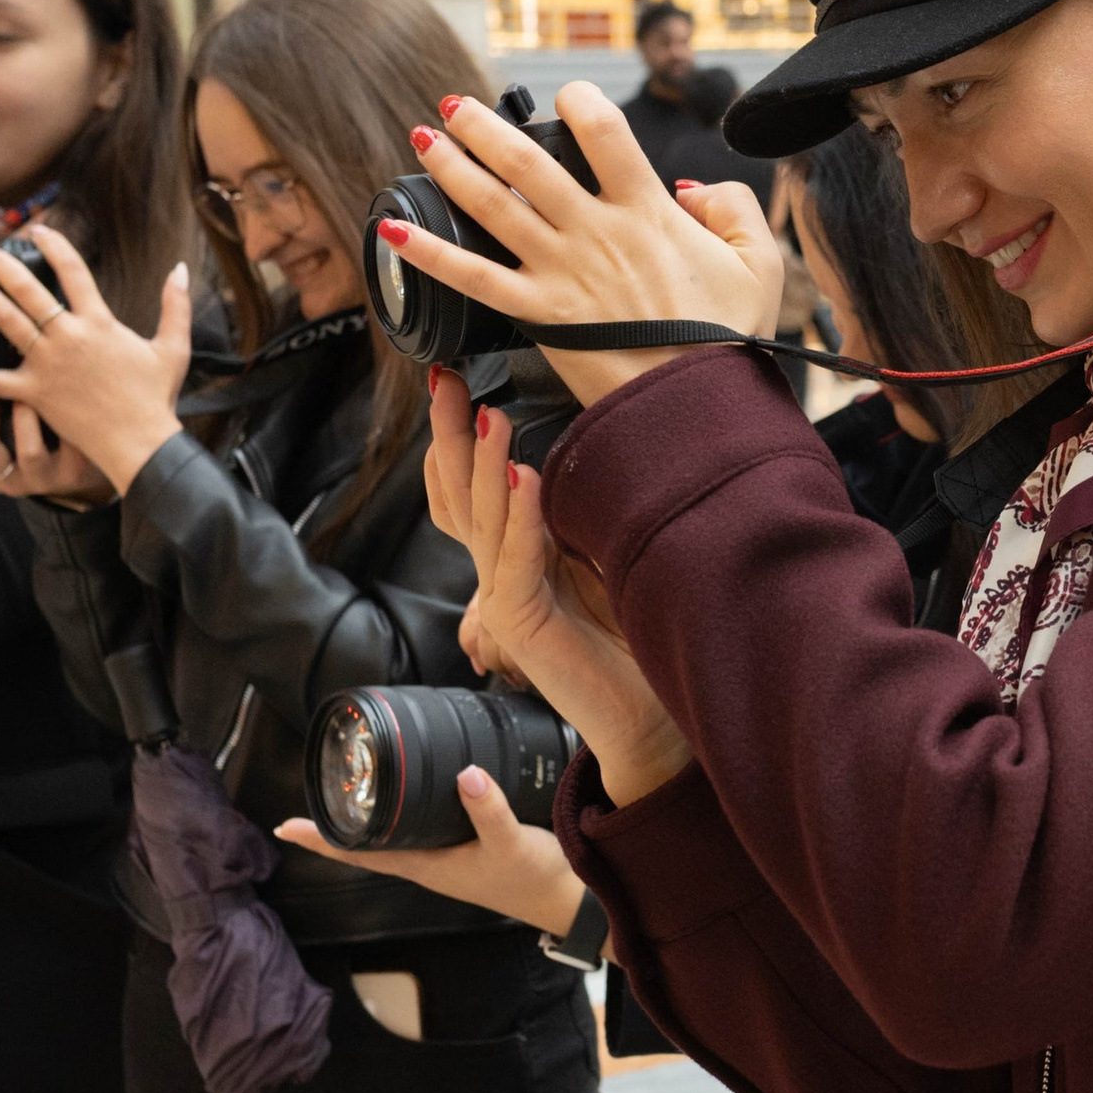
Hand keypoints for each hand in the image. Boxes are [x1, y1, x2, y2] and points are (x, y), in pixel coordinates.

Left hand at [0, 229, 192, 492]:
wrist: (140, 442)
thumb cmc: (157, 397)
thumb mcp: (174, 347)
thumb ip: (175, 305)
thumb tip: (182, 268)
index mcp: (100, 322)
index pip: (72, 270)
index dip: (53, 245)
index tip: (37, 231)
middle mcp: (69, 337)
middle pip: (29, 291)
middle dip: (5, 266)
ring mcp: (48, 364)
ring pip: (8, 322)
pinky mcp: (34, 393)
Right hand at [0, 389, 114, 502]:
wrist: (75, 469)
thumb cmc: (30, 440)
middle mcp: (6, 480)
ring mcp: (40, 479)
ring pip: (29, 453)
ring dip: (28, 416)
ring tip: (30, 396)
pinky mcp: (71, 474)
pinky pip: (69, 448)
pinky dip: (65, 420)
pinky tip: (65, 402)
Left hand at [276, 775, 589, 931]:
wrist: (570, 900)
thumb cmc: (536, 880)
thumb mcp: (512, 843)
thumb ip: (489, 810)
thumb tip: (465, 773)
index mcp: (426, 866)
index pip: (359, 853)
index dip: (321, 841)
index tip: (285, 828)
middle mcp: (428, 862)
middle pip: (366, 842)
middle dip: (335, 823)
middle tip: (308, 794)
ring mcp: (446, 856)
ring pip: (392, 834)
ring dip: (367, 815)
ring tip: (346, 790)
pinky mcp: (466, 846)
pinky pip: (421, 825)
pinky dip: (403, 809)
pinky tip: (408, 792)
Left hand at [384, 82, 783, 404]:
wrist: (699, 407)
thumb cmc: (728, 340)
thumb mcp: (757, 263)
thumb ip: (732, 207)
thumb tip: (693, 186)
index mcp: (649, 210)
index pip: (604, 130)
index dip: (579, 100)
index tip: (566, 97)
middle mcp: (597, 232)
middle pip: (528, 161)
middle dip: (485, 126)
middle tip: (456, 106)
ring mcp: (563, 273)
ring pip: (493, 205)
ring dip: (452, 166)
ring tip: (424, 138)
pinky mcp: (540, 316)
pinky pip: (472, 277)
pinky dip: (428, 252)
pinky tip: (393, 230)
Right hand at [432, 387, 690, 807]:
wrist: (649, 714)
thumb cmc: (634, 636)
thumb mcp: (604, 552)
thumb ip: (578, 509)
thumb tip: (580, 443)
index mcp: (517, 551)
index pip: (468, 486)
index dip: (458, 435)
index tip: (454, 377)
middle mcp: (500, 571)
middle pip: (458, 492)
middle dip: (452, 431)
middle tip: (444, 379)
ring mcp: (503, 597)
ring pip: (481, 517)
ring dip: (486, 462)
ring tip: (490, 413)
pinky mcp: (520, 624)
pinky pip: (516, 558)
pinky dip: (520, 515)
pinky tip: (524, 474)